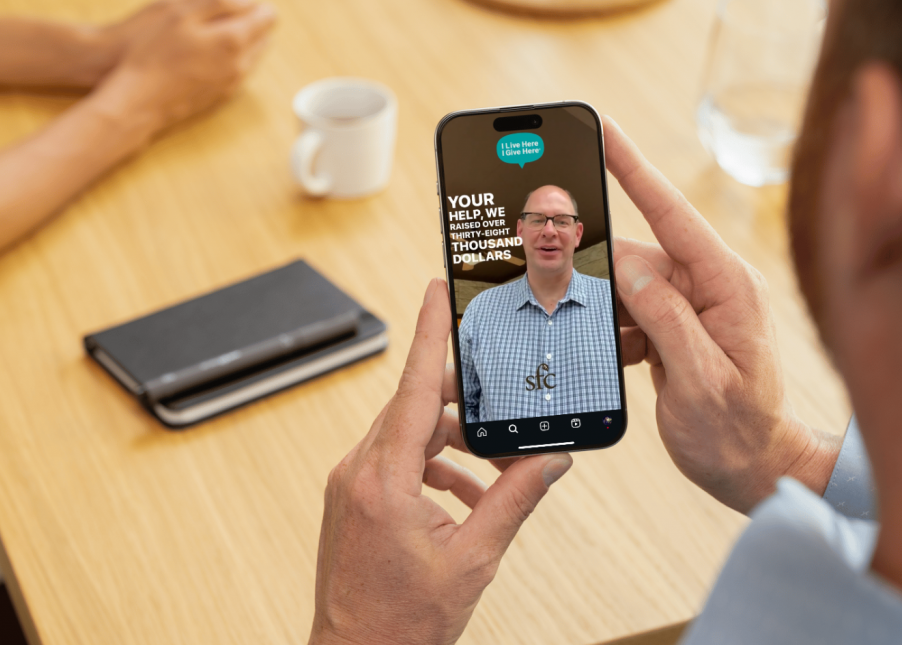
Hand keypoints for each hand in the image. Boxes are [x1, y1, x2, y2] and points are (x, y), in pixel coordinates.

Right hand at [91, 0, 276, 137]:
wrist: (136, 101)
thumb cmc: (151, 53)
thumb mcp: (179, 12)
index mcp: (234, 40)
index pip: (268, 15)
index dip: (250, 2)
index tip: (227, 0)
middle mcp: (241, 66)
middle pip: (264, 36)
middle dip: (248, 22)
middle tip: (214, 15)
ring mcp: (233, 85)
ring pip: (253, 56)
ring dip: (239, 42)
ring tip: (205, 35)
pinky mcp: (222, 99)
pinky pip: (239, 74)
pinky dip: (229, 61)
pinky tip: (201, 57)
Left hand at [310, 279, 572, 644]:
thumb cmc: (400, 623)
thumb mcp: (473, 559)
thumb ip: (515, 501)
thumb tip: (551, 462)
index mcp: (384, 480)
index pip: (411, 388)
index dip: (427, 333)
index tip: (436, 290)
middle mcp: (358, 472)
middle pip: (412, 408)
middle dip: (459, 406)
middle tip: (498, 409)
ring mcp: (349, 484)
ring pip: (405, 434)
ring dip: (450, 444)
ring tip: (490, 471)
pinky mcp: (351, 498)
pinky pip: (394, 461)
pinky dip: (431, 466)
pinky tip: (463, 494)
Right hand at [604, 117, 839, 512]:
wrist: (756, 470)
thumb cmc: (739, 432)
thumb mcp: (701, 381)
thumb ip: (666, 318)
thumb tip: (629, 267)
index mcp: (727, 285)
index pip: (672, 213)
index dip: (633, 167)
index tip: (602, 129)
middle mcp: (711, 285)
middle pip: (637, 254)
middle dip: (597, 270)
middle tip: (559, 284)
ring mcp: (693, 305)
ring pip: (627, 286)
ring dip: (605, 311)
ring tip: (612, 348)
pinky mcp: (676, 326)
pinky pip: (631, 311)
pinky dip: (613, 330)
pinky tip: (614, 356)